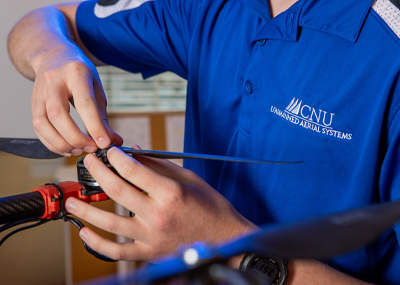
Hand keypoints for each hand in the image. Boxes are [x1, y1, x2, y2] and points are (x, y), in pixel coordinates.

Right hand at [31, 49, 121, 155]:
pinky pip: (37, 128)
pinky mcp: (32, 103)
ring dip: (61, 143)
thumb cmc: (79, 73)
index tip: (104, 144)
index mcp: (75, 73)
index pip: (84, 103)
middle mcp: (54, 81)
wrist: (53, 55)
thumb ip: (103, 116)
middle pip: (58, 115)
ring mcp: (39, 92)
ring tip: (79, 151)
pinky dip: (51, 143)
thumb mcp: (96, 88)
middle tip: (92, 148)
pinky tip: (67, 148)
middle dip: (75, 138)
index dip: (94, 126)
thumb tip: (113, 141)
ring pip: (42, 123)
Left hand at [64, 146, 256, 260]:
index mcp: (170, 193)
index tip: (110, 150)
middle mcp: (158, 215)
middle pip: (117, 191)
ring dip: (87, 210)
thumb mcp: (188, 179)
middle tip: (89, 163)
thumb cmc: (210, 206)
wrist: (224, 238)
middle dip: (98, 173)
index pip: (133, 170)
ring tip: (73, 200)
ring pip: (110, 223)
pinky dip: (97, 244)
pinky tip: (85, 233)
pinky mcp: (149, 253)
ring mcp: (152, 237)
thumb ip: (158, 166)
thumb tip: (134, 153)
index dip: (116, 157)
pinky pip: (117, 252)